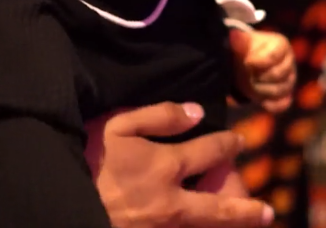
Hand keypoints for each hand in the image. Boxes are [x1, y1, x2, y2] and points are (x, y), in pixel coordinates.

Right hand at [85, 103, 273, 227]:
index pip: (209, 152)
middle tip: (267, 212)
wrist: (59, 204)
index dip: (228, 144)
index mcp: (165, 167)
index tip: (239, 140)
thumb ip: (158, 116)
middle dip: (247, 210)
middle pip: (220, 209)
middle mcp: (171, 203)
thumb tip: (196, 113)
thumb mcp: (117, 126)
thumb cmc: (86, 161)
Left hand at [230, 30, 294, 112]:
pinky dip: (270, 104)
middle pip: (277, 75)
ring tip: (247, 86)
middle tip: (244, 76)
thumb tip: (234, 35)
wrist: (248, 61)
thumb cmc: (246, 49)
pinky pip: (283, 104)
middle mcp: (290, 61)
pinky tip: (260, 101)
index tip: (246, 63)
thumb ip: (238, 40)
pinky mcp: (286, 94)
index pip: (274, 56)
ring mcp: (290, 79)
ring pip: (280, 91)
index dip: (257, 62)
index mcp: (281, 44)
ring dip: (260, 91)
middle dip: (257, 77)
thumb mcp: (241, 42)